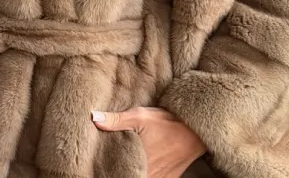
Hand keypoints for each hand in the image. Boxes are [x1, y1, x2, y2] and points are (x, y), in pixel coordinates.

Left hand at [91, 106, 206, 177]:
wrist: (194, 130)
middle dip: (119, 170)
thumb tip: (94, 118)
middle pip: (129, 176)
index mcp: (139, 162)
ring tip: (123, 163)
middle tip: (110, 163)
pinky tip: (138, 166)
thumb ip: (116, 120)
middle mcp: (150, 175)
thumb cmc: (166, 123)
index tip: (100, 166)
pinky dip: (143, 174)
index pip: (117, 173)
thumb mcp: (140, 116)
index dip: (108, 170)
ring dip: (132, 172)